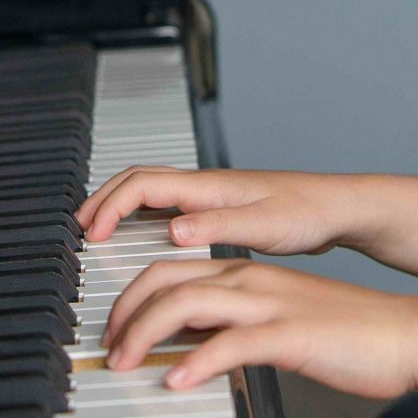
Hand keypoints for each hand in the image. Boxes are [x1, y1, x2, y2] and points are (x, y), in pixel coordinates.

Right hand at [78, 166, 357, 256]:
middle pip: (138, 181)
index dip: (110, 206)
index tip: (91, 234)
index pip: (143, 185)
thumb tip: (172, 230)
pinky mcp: (221, 209)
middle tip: (78, 227)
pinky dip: (142, 216)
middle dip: (102, 199)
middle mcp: (206, 186)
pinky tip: (143, 237)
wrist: (339, 210)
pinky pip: (168, 205)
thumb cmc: (308, 215)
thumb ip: (217, 227)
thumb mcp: (264, 226)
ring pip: (151, 191)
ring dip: (119, 204)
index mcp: (210, 187)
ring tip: (98, 229)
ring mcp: (212, 196)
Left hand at [103, 257, 417, 399]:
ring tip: (126, 364)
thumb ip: (236, 328)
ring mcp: (269, 304)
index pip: (170, 270)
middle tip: (110, 349)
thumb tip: (193, 351)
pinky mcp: (289, 334)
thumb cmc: (348, 335)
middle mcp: (250, 281)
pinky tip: (178, 382)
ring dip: (145, 334)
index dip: (132, 299)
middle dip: (126, 313)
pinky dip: (196, 363)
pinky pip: (231, 344)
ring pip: (186, 304)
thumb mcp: (279, 324)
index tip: (115, 330)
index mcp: (246, 275)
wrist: (405, 334)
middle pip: (165, 280)